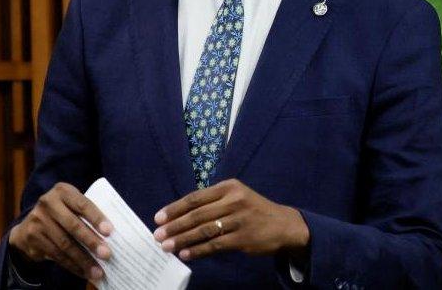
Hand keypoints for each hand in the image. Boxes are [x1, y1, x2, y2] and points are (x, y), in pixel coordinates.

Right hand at [9, 182, 112, 282]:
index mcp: (62, 191)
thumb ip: (85, 214)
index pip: (82, 204)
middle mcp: (48, 203)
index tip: (109, 231)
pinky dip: (72, 265)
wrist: (28, 227)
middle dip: (91, 241)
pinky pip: (56, 255)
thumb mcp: (70, 206)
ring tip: (97, 270)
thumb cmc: (61, 215)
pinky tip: (84, 272)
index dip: (96, 218)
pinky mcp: (33, 237)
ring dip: (83, 259)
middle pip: (73, 225)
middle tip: (106, 254)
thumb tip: (111, 235)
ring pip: (64, 244)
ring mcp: (38, 220)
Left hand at [152, 179, 309, 260]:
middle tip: (158, 235)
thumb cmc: (253, 210)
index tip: (158, 218)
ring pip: (204, 230)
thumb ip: (212, 203)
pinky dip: (198, 250)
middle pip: (197, 214)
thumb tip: (180, 217)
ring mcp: (239, 219)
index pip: (195, 198)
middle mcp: (233, 200)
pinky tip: (186, 254)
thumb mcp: (236, 197)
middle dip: (174, 226)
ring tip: (167, 246)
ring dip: (183, 239)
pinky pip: (215, 245)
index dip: (175, 208)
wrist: (284, 225)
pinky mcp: (243, 238)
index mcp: (228, 187)